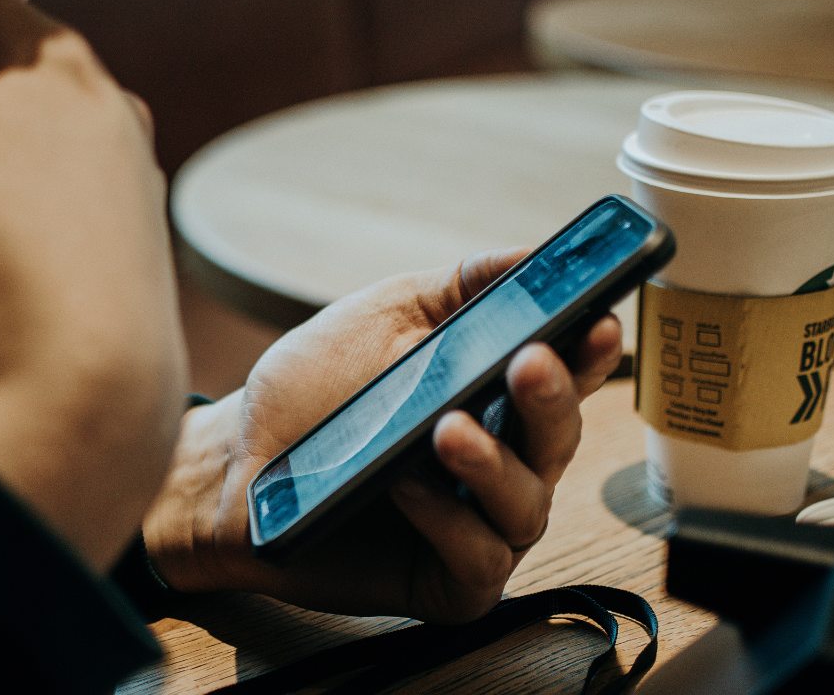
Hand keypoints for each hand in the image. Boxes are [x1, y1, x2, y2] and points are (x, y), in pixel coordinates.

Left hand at [143, 249, 621, 622]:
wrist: (235, 461)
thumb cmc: (313, 389)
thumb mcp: (385, 318)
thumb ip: (461, 288)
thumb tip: (535, 253)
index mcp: (493, 397)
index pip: (564, 376)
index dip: (590, 352)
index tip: (599, 321)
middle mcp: (498, 463)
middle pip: (558, 439)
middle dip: (552, 399)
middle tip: (530, 362)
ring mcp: (475, 525)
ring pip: (526, 506)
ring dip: (495, 465)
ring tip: (448, 429)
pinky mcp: (444, 580)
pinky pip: (477, 560)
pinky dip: (448, 522)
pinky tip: (406, 486)